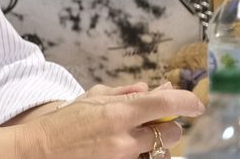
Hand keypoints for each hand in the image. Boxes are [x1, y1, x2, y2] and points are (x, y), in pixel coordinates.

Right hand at [19, 82, 202, 158]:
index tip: (196, 105)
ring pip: (160, 151)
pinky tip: (130, 147)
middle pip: (170, 133)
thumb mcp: (92, 97)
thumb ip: (124, 92)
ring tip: (136, 137)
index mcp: (117, 112)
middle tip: (155, 122)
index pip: (164, 105)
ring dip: (156, 143)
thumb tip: (153, 88)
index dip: (186, 102)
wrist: (43, 150)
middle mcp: (124, 137)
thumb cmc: (65, 121)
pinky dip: (143, 153)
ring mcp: (123, 157)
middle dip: (167, 126)